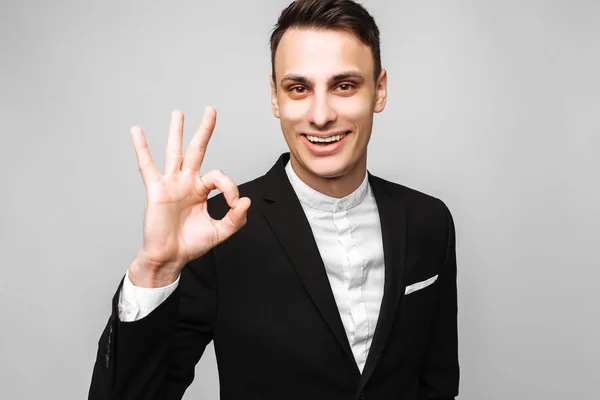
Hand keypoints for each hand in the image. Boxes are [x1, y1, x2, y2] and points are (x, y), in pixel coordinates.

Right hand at [128, 107, 250, 286]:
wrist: (170, 257)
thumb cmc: (191, 245)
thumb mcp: (220, 232)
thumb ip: (236, 218)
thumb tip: (246, 201)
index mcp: (201, 190)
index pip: (219, 176)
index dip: (231, 187)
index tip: (233, 204)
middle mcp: (186, 182)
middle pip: (196, 150)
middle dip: (204, 130)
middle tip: (210, 110)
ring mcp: (171, 184)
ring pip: (175, 152)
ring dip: (176, 131)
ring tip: (178, 113)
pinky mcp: (156, 190)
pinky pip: (147, 166)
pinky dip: (142, 148)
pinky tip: (137, 131)